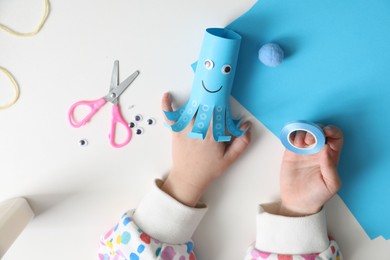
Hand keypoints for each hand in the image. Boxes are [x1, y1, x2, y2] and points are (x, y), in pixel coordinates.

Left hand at [161, 92, 250, 206]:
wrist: (189, 178)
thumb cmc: (209, 169)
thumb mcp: (230, 159)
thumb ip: (242, 143)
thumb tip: (248, 126)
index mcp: (213, 133)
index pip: (218, 110)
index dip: (220, 99)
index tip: (223, 91)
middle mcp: (198, 128)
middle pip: (204, 105)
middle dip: (208, 94)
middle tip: (212, 84)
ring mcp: (185, 129)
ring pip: (189, 108)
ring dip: (194, 97)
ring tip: (199, 87)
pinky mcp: (175, 132)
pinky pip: (170, 116)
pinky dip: (166, 105)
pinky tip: (167, 95)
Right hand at [279, 125, 342, 215]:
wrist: (298, 202)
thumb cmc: (317, 195)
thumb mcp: (331, 184)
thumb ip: (331, 166)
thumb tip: (326, 148)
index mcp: (331, 156)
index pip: (335, 136)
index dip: (332, 130)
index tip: (326, 131)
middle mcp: (318, 150)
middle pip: (319, 130)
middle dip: (316, 130)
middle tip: (311, 140)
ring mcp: (304, 150)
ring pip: (305, 131)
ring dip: (303, 131)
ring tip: (301, 143)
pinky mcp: (291, 152)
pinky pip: (292, 138)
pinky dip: (292, 134)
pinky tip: (293, 142)